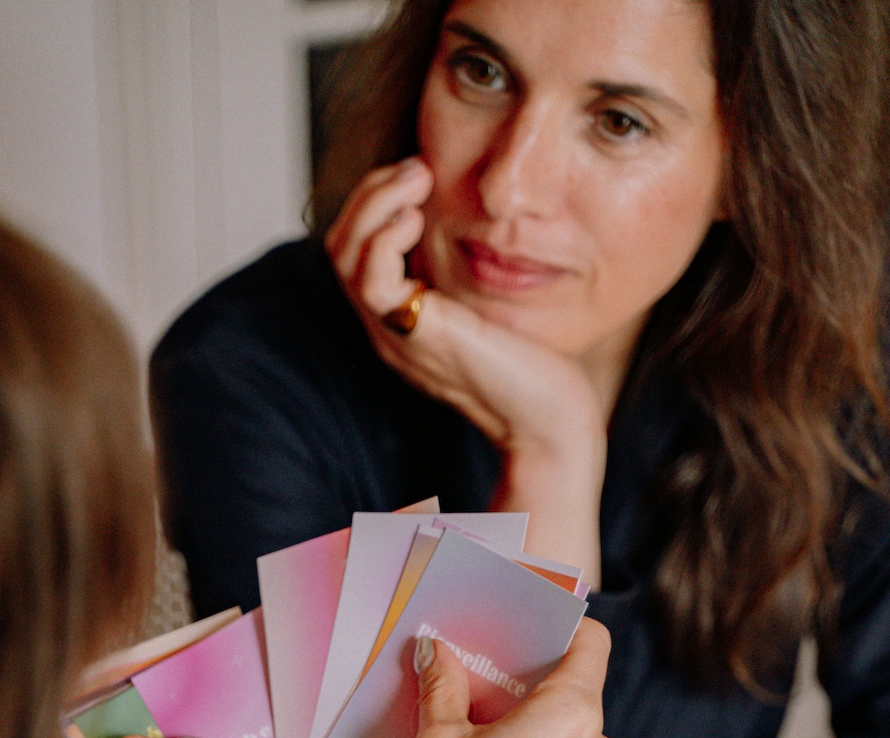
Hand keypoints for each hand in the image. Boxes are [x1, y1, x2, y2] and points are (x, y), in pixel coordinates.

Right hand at [326, 159, 605, 470]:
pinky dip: (386, 237)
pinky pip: (370, 280)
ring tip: (418, 179)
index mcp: (402, 320)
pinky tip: (419, 219)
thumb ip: (470, 273)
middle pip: (341, 246)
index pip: (357, 250)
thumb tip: (475, 216)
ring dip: (375, 204)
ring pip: (345, 256)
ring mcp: (396, 335)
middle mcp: (387, 329)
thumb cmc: (534, 367)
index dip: (378, 202)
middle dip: (371, 193)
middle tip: (416, 166)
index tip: (420, 174)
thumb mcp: (491, 304)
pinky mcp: (415, 337)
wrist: (548, 420)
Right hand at [393, 626, 621, 737]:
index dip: (557, 625)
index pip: (590, 642)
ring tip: (468, 730)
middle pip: (572, 690)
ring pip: (564, 735)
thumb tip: (435, 652)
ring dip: (524, 725)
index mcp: (572, 715)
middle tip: (472, 675)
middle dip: (524, 680)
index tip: (519, 625)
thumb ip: (442, 687)